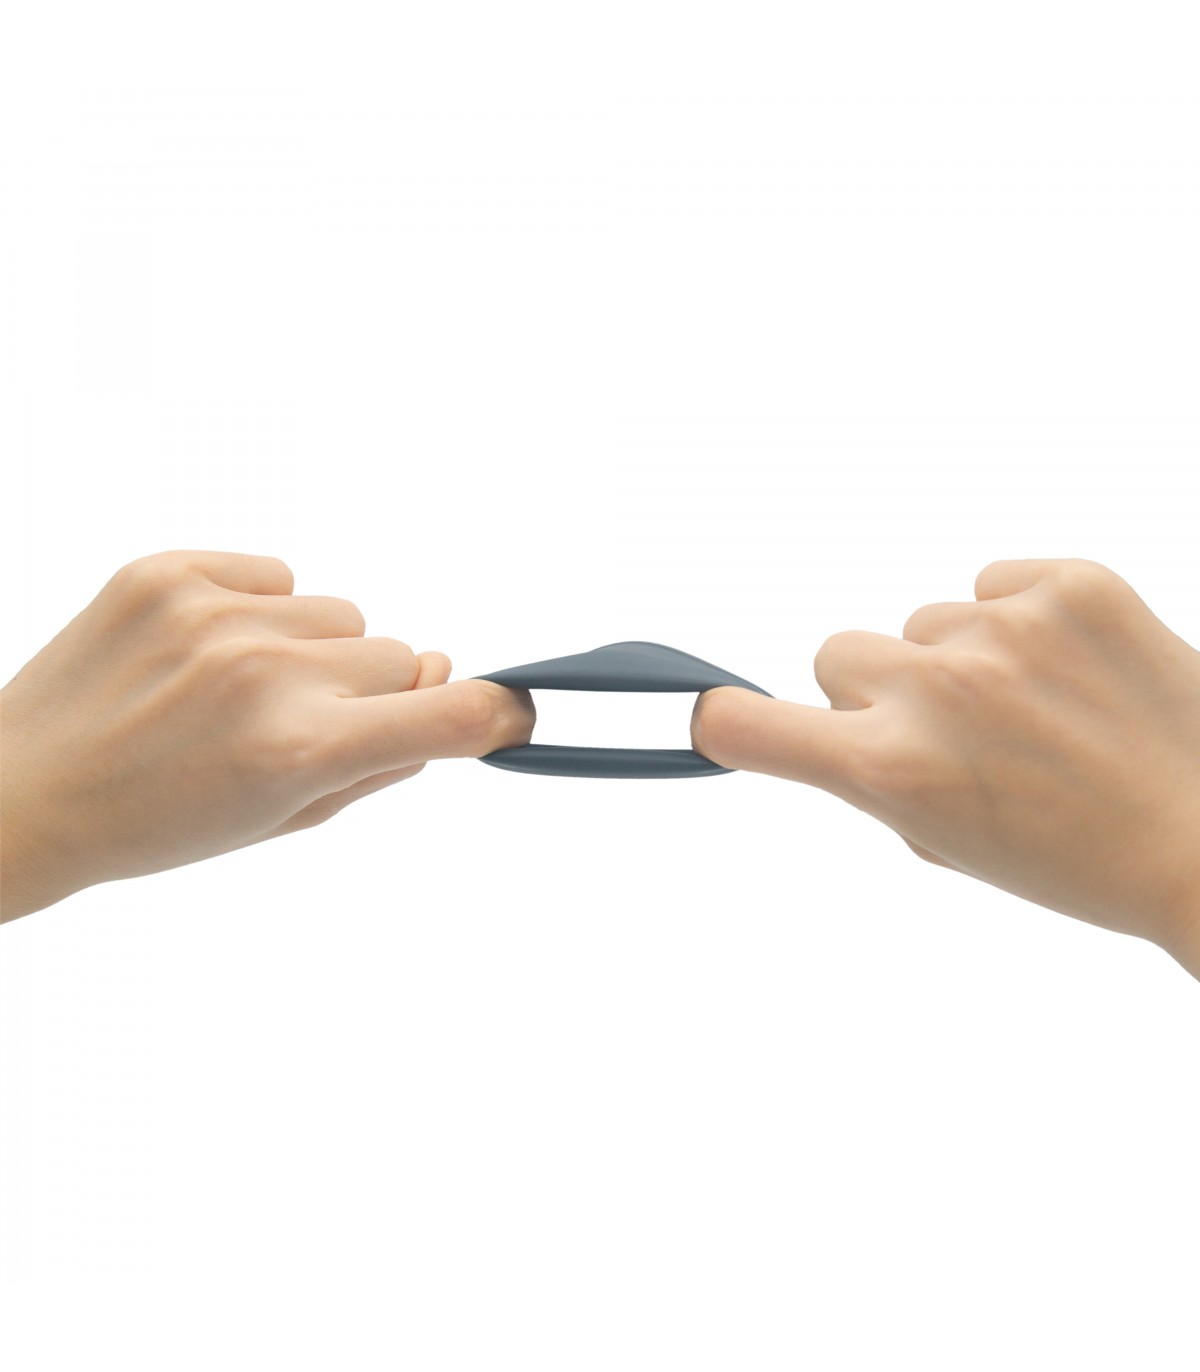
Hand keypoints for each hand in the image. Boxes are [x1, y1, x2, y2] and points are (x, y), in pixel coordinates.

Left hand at [0, 551, 534, 920]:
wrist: (21, 790)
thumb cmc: (155, 823)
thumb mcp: (284, 822)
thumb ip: (382, 759)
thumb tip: (450, 688)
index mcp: (296, 753)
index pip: (450, 715)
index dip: (497, 714)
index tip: (513, 712)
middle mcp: (262, 675)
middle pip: (401, 655)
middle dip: (374, 695)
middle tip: (302, 727)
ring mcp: (212, 614)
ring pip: (343, 614)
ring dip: (317, 653)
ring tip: (240, 690)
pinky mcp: (166, 571)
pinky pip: (276, 576)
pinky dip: (261, 612)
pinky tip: (206, 653)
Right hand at [691, 559, 1199, 977]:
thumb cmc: (1084, 860)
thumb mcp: (948, 843)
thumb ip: (875, 774)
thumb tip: (845, 714)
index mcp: (894, 771)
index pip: (750, 727)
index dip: (722, 720)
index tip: (713, 716)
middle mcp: (937, 690)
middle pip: (837, 654)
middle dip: (876, 690)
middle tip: (951, 733)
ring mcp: (1006, 629)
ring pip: (924, 620)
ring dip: (958, 657)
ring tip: (1038, 709)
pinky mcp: (1072, 584)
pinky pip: (995, 583)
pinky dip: (1019, 620)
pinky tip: (1072, 670)